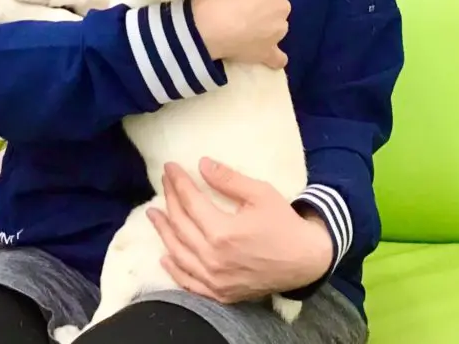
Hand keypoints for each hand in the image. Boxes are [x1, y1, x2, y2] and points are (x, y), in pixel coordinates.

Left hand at [147, 159, 333, 303]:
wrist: (305, 260)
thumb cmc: (283, 223)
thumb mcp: (259, 193)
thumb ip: (228, 179)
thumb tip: (202, 164)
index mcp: (222, 232)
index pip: (190, 202)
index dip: (178, 182)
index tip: (170, 167)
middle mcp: (213, 259)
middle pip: (181, 225)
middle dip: (170, 200)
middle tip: (164, 182)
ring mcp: (215, 280)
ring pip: (179, 253)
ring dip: (163, 231)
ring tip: (153, 214)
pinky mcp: (220, 293)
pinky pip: (189, 282)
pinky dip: (174, 269)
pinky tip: (165, 256)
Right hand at [192, 0, 289, 67]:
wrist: (206, 23)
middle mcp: (283, 4)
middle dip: (259, 0)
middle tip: (235, 1)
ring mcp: (278, 30)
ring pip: (274, 23)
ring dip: (263, 24)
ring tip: (240, 26)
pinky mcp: (268, 52)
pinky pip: (276, 56)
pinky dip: (273, 55)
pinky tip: (263, 53)